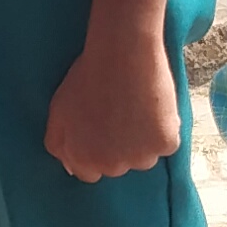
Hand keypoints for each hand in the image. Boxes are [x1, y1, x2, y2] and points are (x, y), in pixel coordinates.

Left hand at [44, 27, 181, 180]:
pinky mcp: (165, 144)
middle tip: (122, 114)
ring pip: (145, 157)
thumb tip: (70, 167)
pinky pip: (167, 144)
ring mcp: (140, 157)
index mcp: (83, 160)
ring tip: (139, 108)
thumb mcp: (58, 112)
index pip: (90, 172)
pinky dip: (165, 129)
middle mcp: (111, 166)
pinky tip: (156, 107)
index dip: (97, 150)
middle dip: (120, 146)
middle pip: (118, 166)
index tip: (103, 131)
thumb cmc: (89, 77)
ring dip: (144, 140)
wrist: (122, 54)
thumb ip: (59, 144)